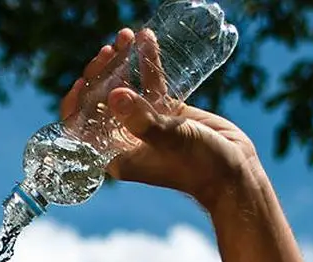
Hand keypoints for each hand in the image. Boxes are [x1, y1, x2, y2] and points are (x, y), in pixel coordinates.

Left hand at [59, 28, 261, 209]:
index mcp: (117, 154)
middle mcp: (126, 139)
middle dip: (101, 73)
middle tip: (109, 51)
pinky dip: (147, 62)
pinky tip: (147, 38)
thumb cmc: (200, 167)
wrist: (235, 173)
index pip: (82, 128)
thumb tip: (115, 96)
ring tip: (125, 36)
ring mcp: (147, 124)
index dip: (77, 104)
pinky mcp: (167, 112)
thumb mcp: (170, 141)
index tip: (82, 81)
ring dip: (122, 62)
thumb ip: (142, 120)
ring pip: (125, 88)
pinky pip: (151, 84)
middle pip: (101, 102)